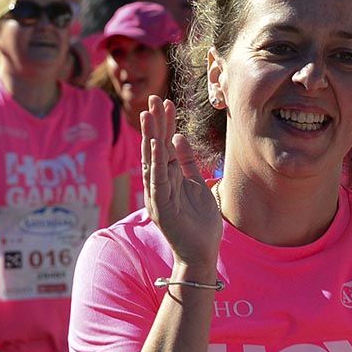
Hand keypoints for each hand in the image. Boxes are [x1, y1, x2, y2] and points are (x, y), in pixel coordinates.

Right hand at [140, 95, 221, 268]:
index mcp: (169, 178)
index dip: (166, 124)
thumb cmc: (200, 223)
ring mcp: (158, 195)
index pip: (166, 146)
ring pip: (153, 160)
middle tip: (154, 98)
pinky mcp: (161, 207)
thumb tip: (179, 138)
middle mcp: (160, 184)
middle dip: (156, 123)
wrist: (201, 253)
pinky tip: (156, 144)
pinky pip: (158, 180)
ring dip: (152, 137)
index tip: (167, 102)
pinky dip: (157, 162)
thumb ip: (187, 164)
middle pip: (156, 148)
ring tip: (150, 114)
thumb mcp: (198, 186)